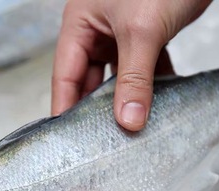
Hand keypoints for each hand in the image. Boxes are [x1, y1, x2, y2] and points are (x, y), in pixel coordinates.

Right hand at [51, 0, 211, 129]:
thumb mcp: (141, 32)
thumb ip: (135, 79)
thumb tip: (129, 120)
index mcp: (80, 25)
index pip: (65, 75)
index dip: (65, 106)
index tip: (68, 136)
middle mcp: (96, 32)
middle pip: (88, 80)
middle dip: (95, 108)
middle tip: (99, 137)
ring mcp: (120, 36)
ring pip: (116, 78)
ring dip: (123, 99)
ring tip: (125, 126)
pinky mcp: (144, 37)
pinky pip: (141, 70)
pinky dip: (148, 86)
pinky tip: (154, 104)